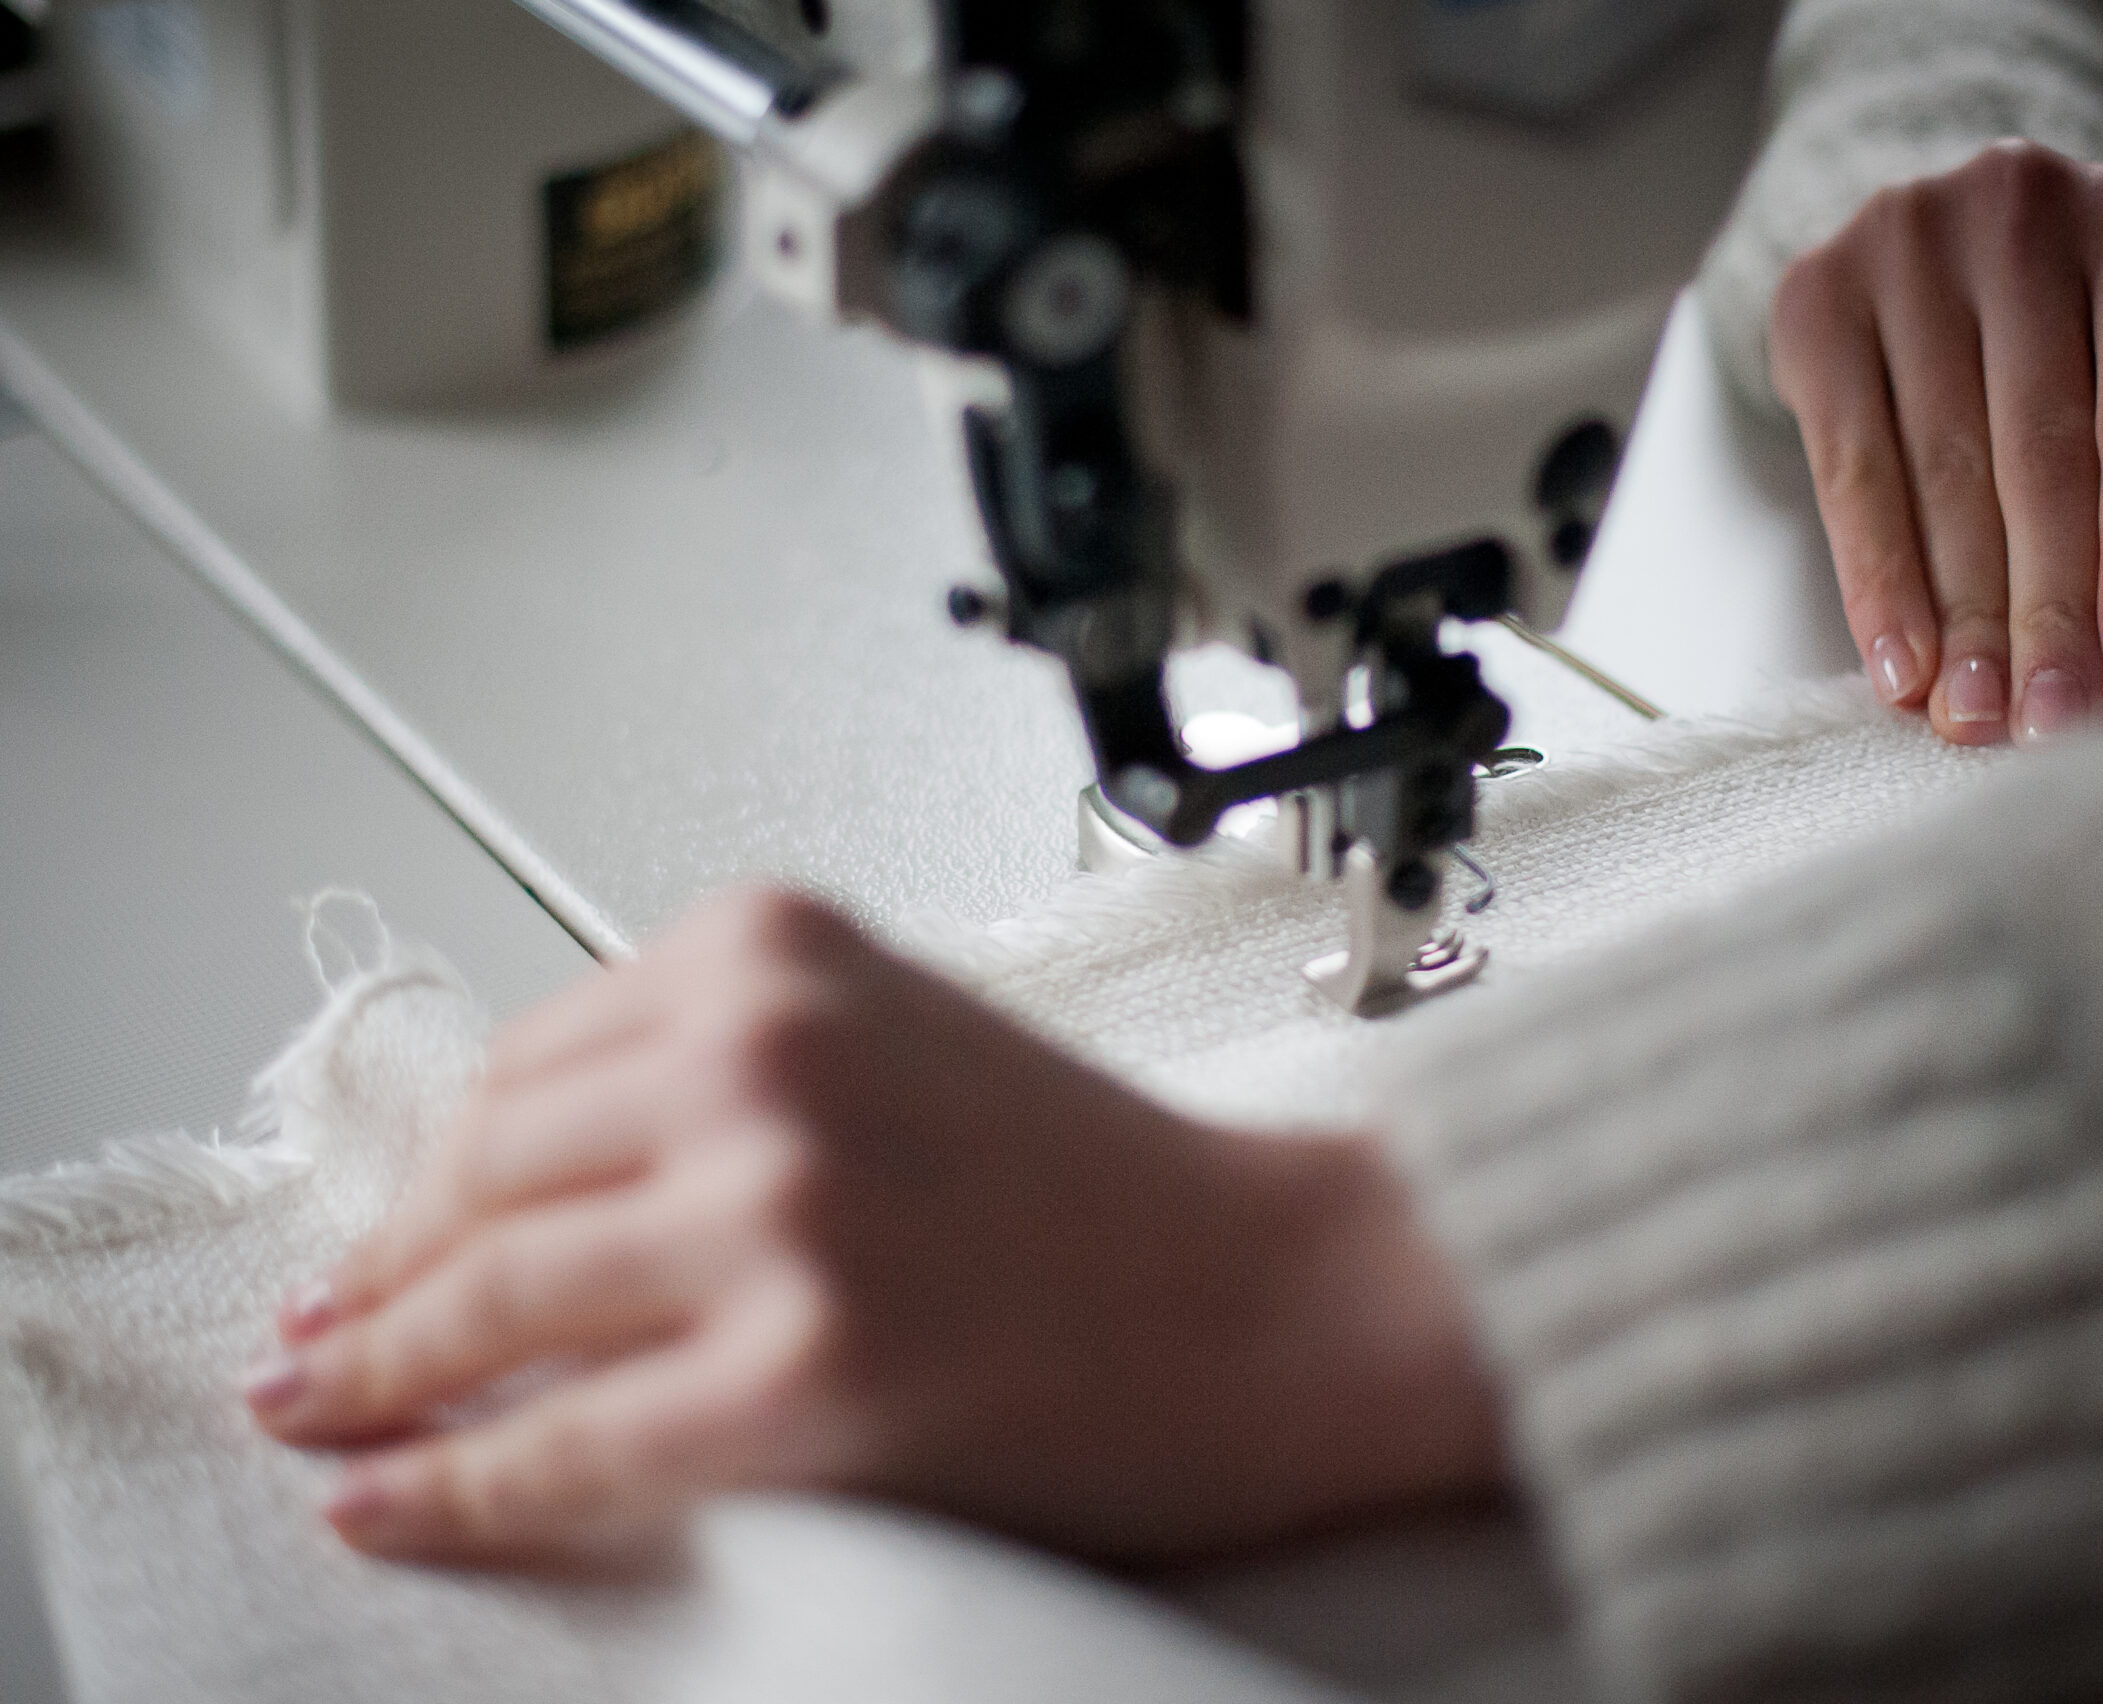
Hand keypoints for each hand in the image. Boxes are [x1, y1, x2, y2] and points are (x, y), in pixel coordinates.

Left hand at [244, 887, 1500, 1566]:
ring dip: (373, 1370)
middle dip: (379, 1272)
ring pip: (491, 1298)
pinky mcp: (804, 1370)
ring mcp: (780, 1210)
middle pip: (485, 1173)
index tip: (380, 1229)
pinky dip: (447, 1480)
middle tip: (317, 1336)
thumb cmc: (1111, 1183)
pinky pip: (562, 1443)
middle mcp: (764, 1054)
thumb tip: (531, 1175)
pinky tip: (382, 1502)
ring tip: (319, 1411)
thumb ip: (731, 1062)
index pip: (530, 1062)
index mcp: (779, 950)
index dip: (431, 1168)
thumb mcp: (904, 1039)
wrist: (1279, 1293)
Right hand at [1769, 141, 2102, 743]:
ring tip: (1973, 718)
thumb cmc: (2073, 326)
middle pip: (2040, 449)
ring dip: (1959, 615)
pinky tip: (1899, 666)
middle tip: (2052, 724)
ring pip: (1942, 468)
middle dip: (2046, 607)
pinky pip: (1849, 467)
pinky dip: (1876, 580)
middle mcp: (2024, 210)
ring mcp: (1910, 241)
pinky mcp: (1819, 293)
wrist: (1950, 231)